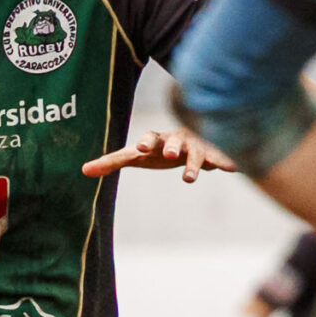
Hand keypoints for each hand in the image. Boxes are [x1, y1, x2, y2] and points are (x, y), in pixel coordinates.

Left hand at [82, 128, 234, 182]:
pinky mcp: (212, 154)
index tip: (141, 146)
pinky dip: (224, 161)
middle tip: (171, 154)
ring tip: (190, 178)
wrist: (188, 140)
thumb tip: (83, 170)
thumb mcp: (136, 156)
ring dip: (194, 164)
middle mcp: (177, 140)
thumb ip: (111, 162)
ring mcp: (196, 146)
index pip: (149, 137)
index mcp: (157, 140)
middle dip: (173, 147)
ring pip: (196, 153)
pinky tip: (232, 168)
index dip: (146, 140)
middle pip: (175, 141)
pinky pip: (218, 157)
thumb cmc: (156, 150)